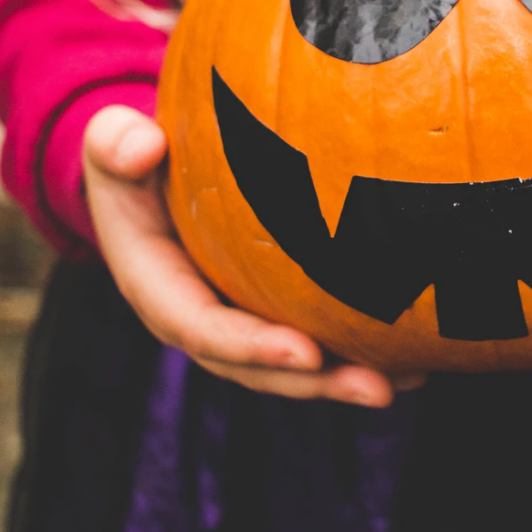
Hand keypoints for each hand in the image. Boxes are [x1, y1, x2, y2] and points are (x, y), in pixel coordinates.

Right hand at [83, 105, 419, 406]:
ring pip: (294, 363)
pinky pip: (315, 334)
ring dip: (349, 376)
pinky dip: (362, 345)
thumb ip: (114, 145)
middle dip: (316, 383)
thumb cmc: (133, 156)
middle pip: (257, 366)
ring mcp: (237, 319)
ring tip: (412, 380)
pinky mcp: (268, 309)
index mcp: (159, 290)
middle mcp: (200, 319)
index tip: (305, 354)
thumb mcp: (111, 144)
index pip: (202, 329)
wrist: (149, 172)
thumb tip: (141, 144)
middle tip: (377, 387)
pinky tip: (420, 348)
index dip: (251, 347)